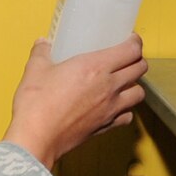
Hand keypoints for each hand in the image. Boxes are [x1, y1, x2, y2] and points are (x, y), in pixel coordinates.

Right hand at [3, 35, 147, 169]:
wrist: (37, 136)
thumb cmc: (37, 104)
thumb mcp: (35, 70)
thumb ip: (41, 53)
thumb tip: (42, 44)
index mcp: (95, 67)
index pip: (131, 50)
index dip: (135, 42)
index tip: (131, 40)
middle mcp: (109, 86)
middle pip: (140, 69)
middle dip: (137, 60)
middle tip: (127, 58)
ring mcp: (110, 108)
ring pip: (139, 93)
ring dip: (135, 85)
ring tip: (124, 83)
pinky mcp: (105, 126)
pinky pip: (127, 117)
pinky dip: (126, 111)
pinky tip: (114, 107)